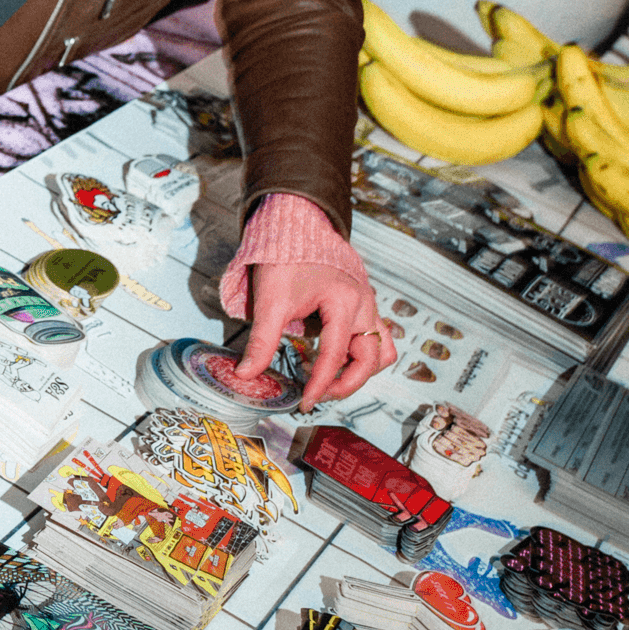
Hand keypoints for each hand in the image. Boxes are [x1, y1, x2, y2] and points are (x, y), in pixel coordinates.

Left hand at [236, 262, 397, 410]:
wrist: (298, 227)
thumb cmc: (286, 258)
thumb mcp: (270, 302)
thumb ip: (261, 342)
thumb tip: (246, 375)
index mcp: (344, 302)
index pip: (335, 356)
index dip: (320, 385)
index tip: (304, 402)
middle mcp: (364, 305)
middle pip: (371, 360)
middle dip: (346, 383)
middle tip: (317, 394)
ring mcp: (369, 305)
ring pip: (382, 350)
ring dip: (362, 370)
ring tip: (332, 380)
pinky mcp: (365, 306)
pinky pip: (378, 337)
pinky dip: (364, 355)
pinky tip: (339, 359)